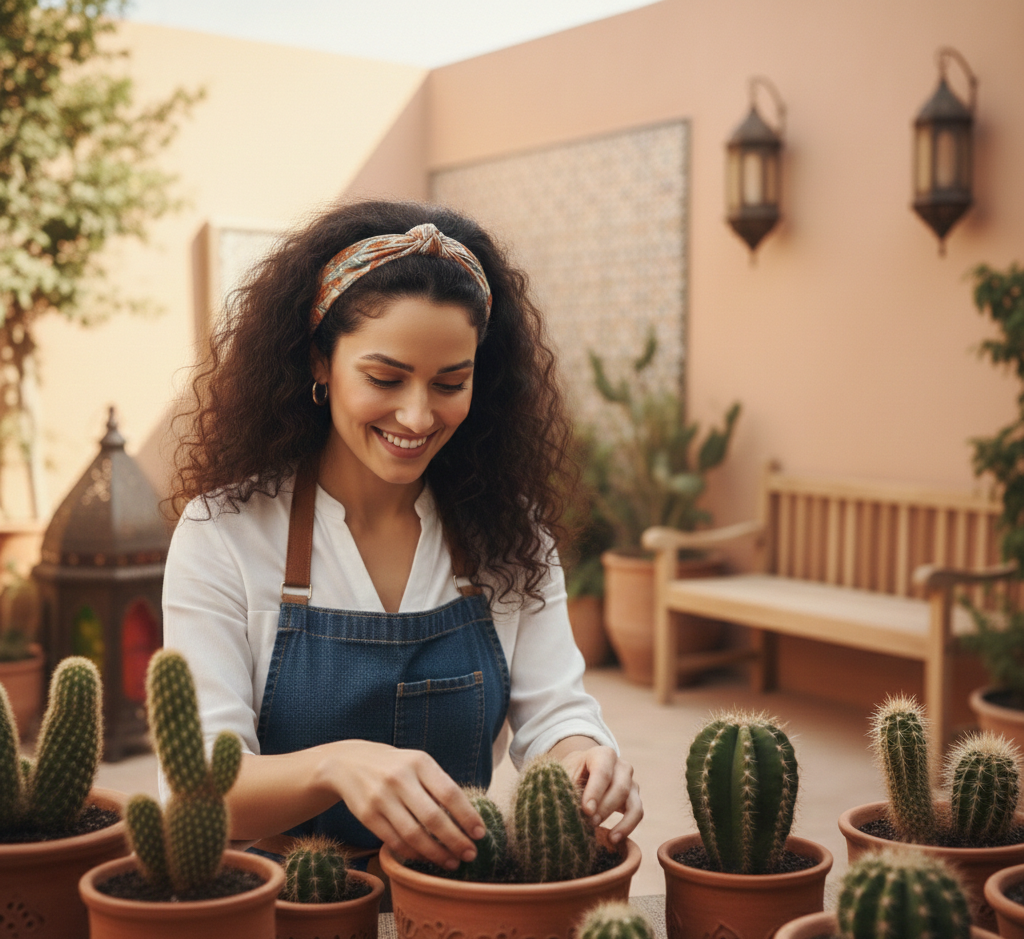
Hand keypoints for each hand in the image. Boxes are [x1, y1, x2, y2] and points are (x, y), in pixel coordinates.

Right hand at [328, 740, 484, 868]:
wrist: (348, 763)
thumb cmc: (395, 766)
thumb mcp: (418, 763)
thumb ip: (439, 785)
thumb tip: (468, 819)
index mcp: (419, 762)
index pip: (449, 793)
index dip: (467, 816)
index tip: (480, 833)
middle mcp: (400, 779)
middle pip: (433, 818)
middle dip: (455, 840)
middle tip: (471, 854)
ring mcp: (381, 798)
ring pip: (414, 835)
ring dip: (436, 853)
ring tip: (452, 862)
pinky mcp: (367, 816)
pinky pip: (395, 841)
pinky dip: (414, 853)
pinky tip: (427, 857)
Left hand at [556, 743, 641, 844]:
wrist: (581, 773)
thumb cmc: (572, 774)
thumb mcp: (566, 775)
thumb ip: (568, 788)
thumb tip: (567, 809)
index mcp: (602, 754)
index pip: (603, 771)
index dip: (595, 791)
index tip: (586, 810)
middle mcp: (621, 766)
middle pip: (620, 787)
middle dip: (605, 808)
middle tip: (589, 822)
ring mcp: (630, 781)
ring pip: (633, 802)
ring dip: (620, 821)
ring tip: (607, 837)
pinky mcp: (634, 798)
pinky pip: (637, 813)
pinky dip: (628, 827)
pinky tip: (614, 839)